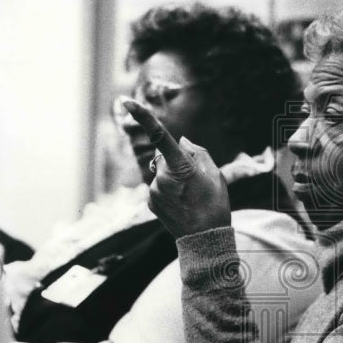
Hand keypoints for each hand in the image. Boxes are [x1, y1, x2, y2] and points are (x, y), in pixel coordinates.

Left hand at [121, 98, 231, 238]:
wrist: (204, 240)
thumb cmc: (215, 204)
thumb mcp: (215, 174)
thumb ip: (197, 152)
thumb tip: (182, 142)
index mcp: (180, 166)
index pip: (159, 136)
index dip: (143, 117)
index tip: (127, 102)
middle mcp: (161, 177)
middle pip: (164, 155)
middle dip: (175, 158)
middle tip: (195, 178)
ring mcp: (154, 191)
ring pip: (161, 171)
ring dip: (172, 176)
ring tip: (190, 195)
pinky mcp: (150, 202)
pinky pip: (158, 186)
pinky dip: (168, 189)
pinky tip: (182, 203)